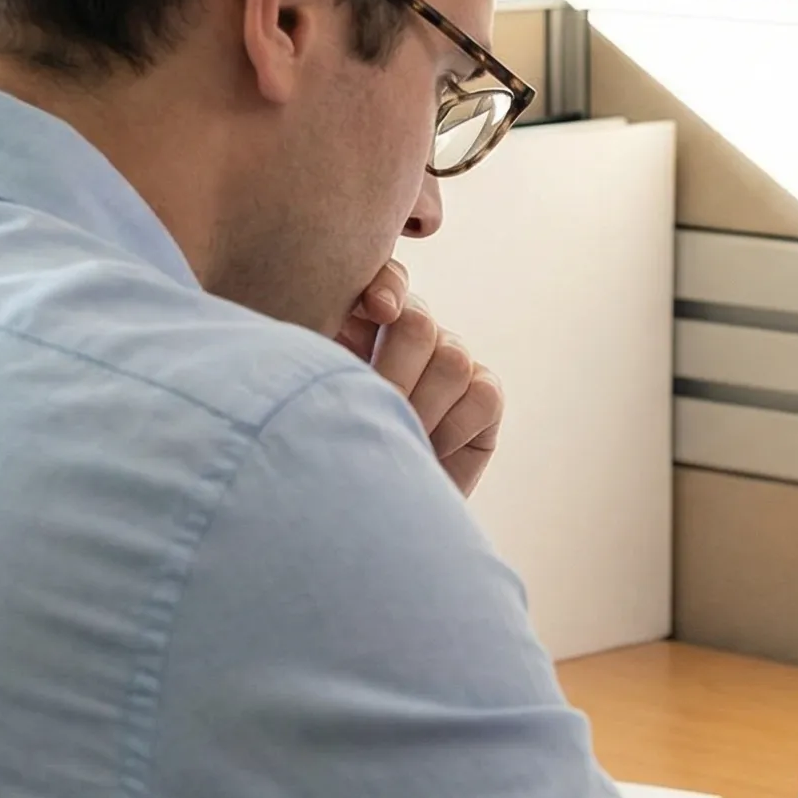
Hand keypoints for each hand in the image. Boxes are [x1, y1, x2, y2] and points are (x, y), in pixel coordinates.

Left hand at [342, 259, 502, 496]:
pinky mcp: (484, 397)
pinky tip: (430, 450)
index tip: (379, 311)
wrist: (365, 517)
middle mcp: (413, 337)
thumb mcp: (313, 401)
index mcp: (364, 325)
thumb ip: (322, 358)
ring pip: (452, 359)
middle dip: (394, 372)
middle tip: (374, 410)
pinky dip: (454, 428)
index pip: (389, 280)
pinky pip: (482, 395)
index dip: (389, 286)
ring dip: (420, 408)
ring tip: (396, 440)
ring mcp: (452, 364)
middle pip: (419, 322)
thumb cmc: (326, 457)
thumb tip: (357, 326)